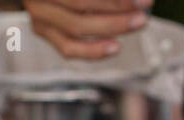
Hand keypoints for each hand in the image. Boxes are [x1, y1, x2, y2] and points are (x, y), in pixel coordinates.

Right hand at [24, 0, 151, 59]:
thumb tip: (140, 0)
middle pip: (81, 4)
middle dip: (117, 8)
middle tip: (144, 8)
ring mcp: (39, 14)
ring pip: (76, 27)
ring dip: (111, 27)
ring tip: (136, 23)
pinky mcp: (43, 30)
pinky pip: (68, 48)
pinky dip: (93, 50)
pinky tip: (114, 46)